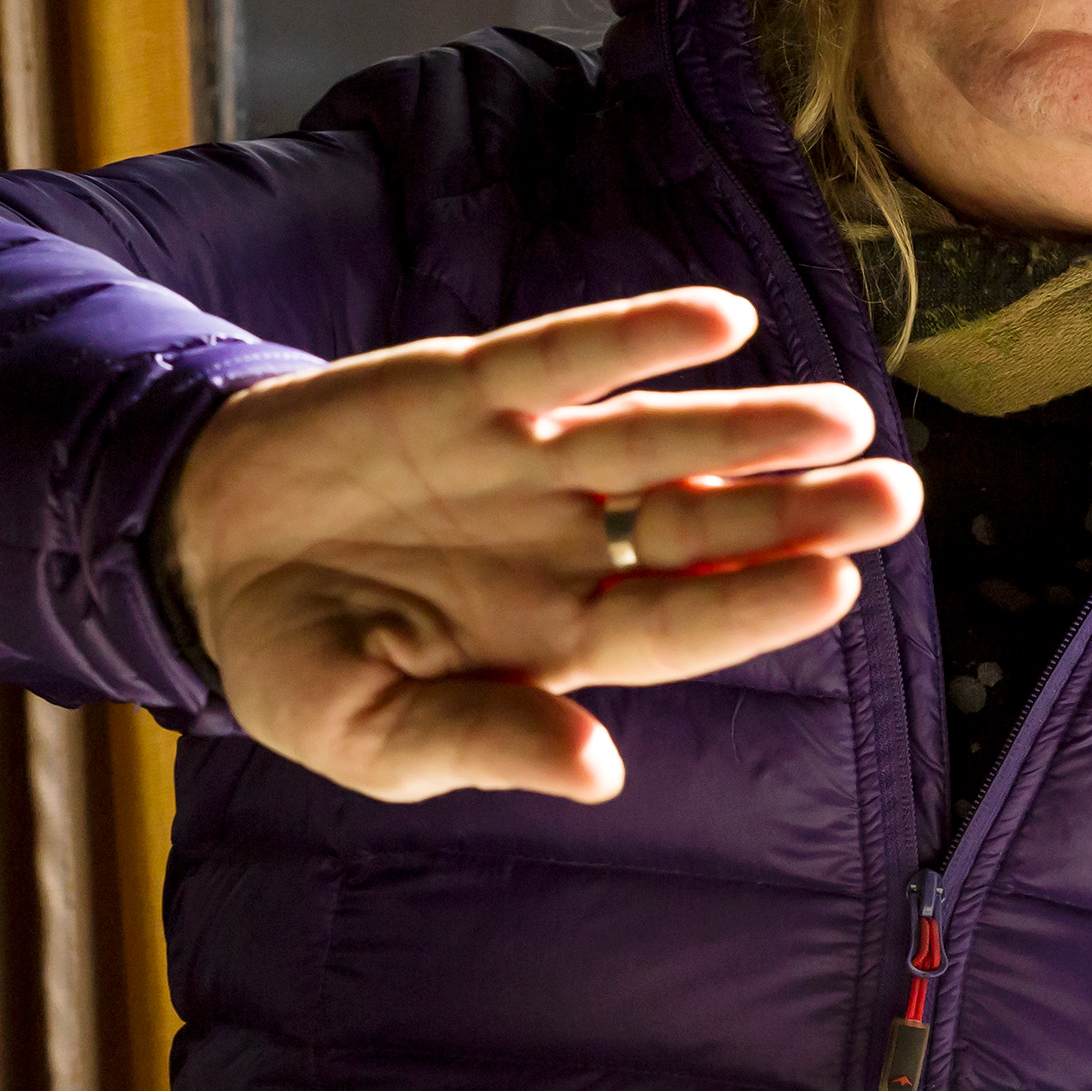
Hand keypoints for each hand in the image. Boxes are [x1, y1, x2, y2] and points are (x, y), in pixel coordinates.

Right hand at [163, 288, 919, 800]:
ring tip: (839, 415)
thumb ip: (479, 741)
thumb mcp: (365, 730)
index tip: (836, 585)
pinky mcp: (470, 385)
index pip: (674, 622)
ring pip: (657, 435)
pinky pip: (568, 355)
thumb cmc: (295, 662)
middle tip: (894, 494)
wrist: (196, 547)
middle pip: (700, 523)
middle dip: (795, 510)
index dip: (751, 604)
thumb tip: (597, 770)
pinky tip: (720, 320)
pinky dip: (636, 335)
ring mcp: (525, 460)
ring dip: (748, 422)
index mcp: (550, 640)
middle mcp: (562, 544)